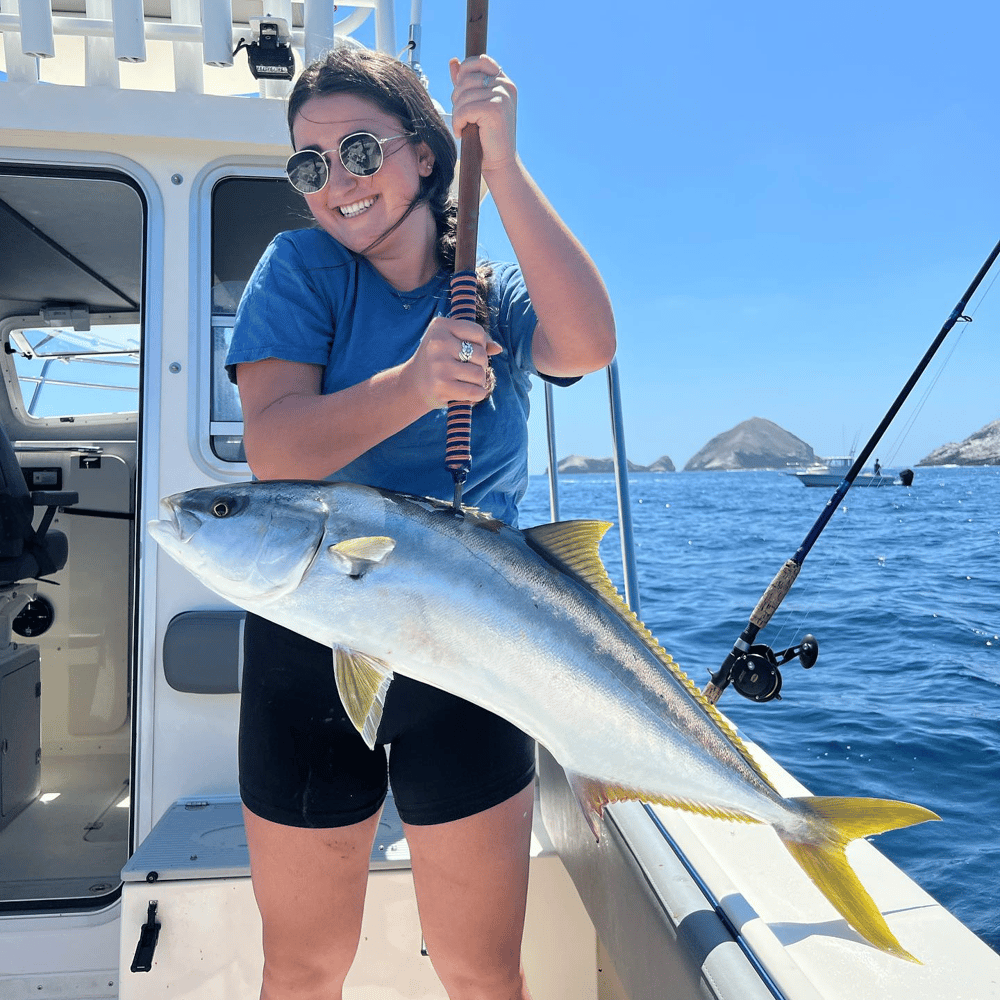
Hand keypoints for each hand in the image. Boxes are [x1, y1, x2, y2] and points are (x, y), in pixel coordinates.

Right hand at [401, 316, 502, 408]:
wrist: (413, 384)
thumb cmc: (438, 360)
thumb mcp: (451, 342)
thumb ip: (475, 341)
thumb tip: (498, 348)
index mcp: (440, 326)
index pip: (478, 333)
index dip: (482, 345)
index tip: (471, 352)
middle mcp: (438, 343)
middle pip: (481, 354)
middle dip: (481, 364)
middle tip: (468, 369)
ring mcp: (439, 365)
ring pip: (479, 374)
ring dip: (480, 381)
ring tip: (468, 381)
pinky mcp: (442, 386)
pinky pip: (475, 391)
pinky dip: (478, 394)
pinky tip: (470, 392)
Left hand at [449, 54, 516, 171]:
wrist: (499, 162)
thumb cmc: (486, 136)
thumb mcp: (476, 104)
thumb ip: (466, 83)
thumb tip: (453, 61)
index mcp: (504, 81)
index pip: (479, 61)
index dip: (464, 74)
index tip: (462, 96)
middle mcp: (505, 85)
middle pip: (466, 79)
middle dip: (458, 98)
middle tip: (462, 117)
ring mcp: (502, 96)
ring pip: (463, 95)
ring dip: (457, 113)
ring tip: (463, 126)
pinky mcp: (495, 109)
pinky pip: (464, 109)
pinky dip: (458, 122)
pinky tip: (462, 132)